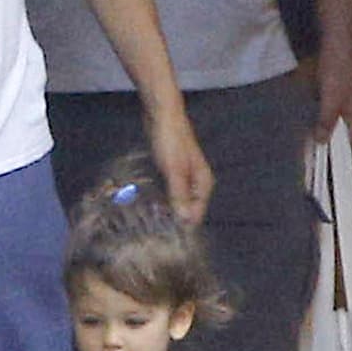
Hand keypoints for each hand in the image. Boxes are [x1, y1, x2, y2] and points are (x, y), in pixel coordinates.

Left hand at [143, 104, 212, 226]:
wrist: (161, 113)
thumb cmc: (169, 141)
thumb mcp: (174, 171)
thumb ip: (179, 196)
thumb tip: (185, 222)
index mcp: (203, 183)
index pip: (196, 214)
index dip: (183, 226)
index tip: (165, 237)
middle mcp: (196, 182)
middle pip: (188, 209)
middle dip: (173, 219)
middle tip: (154, 230)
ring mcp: (184, 176)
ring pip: (177, 200)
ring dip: (166, 209)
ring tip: (149, 221)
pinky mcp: (171, 170)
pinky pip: (168, 191)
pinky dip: (161, 198)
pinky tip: (148, 204)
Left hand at [312, 36, 351, 141]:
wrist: (340, 38)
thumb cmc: (340, 69)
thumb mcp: (331, 100)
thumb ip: (326, 121)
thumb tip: (321, 141)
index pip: (350, 138)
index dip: (336, 150)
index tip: (322, 158)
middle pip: (342, 127)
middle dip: (327, 136)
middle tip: (309, 148)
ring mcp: (349, 92)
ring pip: (335, 114)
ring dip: (322, 122)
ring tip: (307, 133)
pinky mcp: (340, 82)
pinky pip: (330, 101)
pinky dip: (321, 108)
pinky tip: (310, 110)